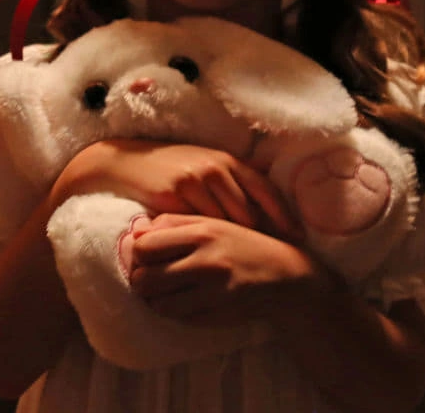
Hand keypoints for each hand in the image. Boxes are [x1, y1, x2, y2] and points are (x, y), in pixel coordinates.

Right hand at [52, 139, 302, 240]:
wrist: (126, 163)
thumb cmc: (169, 169)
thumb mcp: (203, 168)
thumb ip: (230, 183)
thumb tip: (260, 213)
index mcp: (228, 160)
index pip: (266, 189)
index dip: (284, 216)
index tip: (298, 238)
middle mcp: (217, 168)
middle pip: (253, 209)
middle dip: (266, 234)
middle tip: (280, 258)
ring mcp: (197, 180)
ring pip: (228, 220)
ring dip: (239, 243)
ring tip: (251, 264)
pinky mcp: (178, 194)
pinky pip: (201, 226)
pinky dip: (209, 243)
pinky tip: (215, 259)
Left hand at [127, 213, 328, 326]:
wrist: (284, 277)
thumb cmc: (242, 245)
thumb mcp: (212, 223)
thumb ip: (171, 223)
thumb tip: (134, 234)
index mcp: (202, 232)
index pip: (144, 247)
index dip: (137, 255)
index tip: (145, 258)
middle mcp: (206, 261)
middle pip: (144, 278)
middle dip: (142, 281)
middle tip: (151, 279)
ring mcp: (213, 291)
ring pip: (158, 304)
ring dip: (156, 300)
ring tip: (166, 292)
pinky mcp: (218, 313)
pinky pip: (178, 318)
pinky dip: (175, 312)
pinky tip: (186, 302)